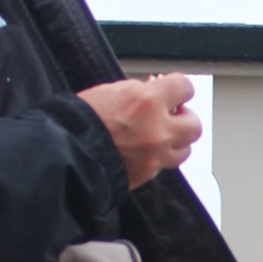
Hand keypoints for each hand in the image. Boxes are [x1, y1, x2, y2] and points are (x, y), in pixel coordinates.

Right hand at [78, 73, 201, 188]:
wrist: (67, 151)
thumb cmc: (83, 118)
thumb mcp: (113, 91)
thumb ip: (141, 93)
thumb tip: (156, 93)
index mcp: (149, 102)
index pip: (185, 87)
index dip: (180, 88)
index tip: (175, 91)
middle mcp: (159, 130)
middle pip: (195, 125)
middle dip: (184, 119)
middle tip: (172, 116)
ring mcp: (156, 155)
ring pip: (185, 150)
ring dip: (176, 142)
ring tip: (160, 137)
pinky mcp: (148, 174)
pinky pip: (164, 165)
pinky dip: (158, 157)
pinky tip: (144, 151)